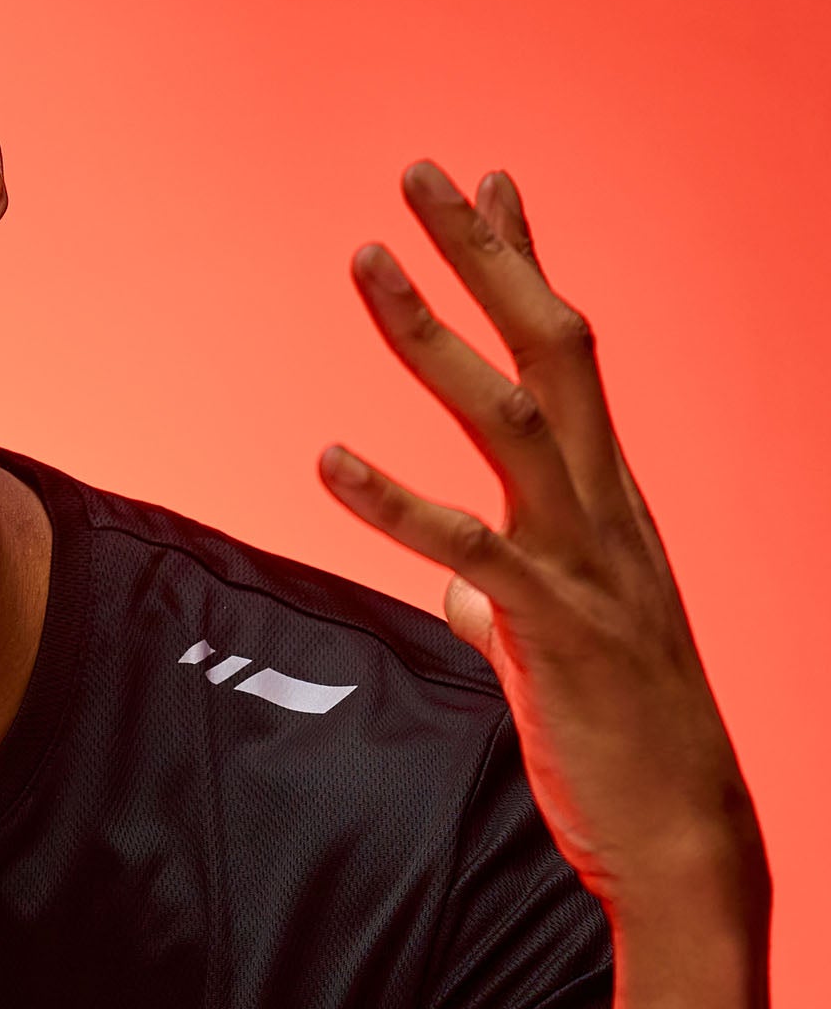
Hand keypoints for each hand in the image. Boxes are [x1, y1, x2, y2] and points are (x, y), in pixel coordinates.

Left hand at [319, 162, 762, 921]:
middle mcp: (608, 510)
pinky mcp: (553, 627)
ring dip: (434, 336)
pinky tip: (326, 460)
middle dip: (488, 256)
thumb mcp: (556, 646)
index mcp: (607, 503)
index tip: (487, 187)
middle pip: (554, 347)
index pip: (568, 354)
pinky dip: (394, 501)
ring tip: (366, 264)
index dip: (523, 265)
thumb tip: (456, 586)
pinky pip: (467, 548)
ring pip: (514, 417)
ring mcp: (587, 563)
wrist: (682, 834)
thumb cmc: (620, 735)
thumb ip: (503, 601)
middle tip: (423, 174)